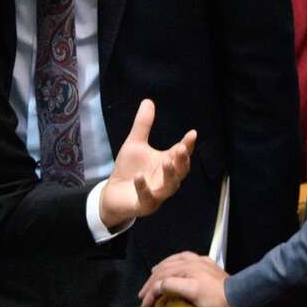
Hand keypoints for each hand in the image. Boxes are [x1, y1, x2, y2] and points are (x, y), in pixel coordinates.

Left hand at [97, 102, 193, 229]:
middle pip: (181, 171)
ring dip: (170, 175)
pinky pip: (147, 198)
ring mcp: (157, 193)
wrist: (113, 193)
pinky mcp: (145, 205)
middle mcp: (166, 179)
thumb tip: (148, 101)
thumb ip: (143, 125)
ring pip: (170, 186)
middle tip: (182, 148)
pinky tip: (139, 177)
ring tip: (167, 162)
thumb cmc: (129, 169)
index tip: (192, 133)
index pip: (181, 153)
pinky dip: (144, 188)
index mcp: (167, 163)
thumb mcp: (135, 144)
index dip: (188, 144)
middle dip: (183, 160)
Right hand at [139, 251, 233, 306]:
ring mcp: (200, 262)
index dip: (150, 291)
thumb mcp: (191, 293)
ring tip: (153, 274)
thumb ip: (172, 286)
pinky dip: (175, 262)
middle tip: (143, 293)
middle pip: (166, 268)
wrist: (239, 297)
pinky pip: (186, 259)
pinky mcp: (208, 266)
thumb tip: (157, 286)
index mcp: (186, 267)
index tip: (144, 304)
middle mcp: (192, 261)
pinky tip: (176, 266)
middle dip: (152, 281)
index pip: (162, 278)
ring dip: (161, 268)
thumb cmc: (214, 298)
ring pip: (175, 261)